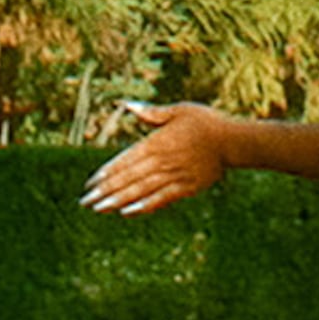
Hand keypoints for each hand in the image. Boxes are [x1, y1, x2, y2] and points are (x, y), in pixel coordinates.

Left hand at [83, 102, 230, 215]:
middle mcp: (162, 160)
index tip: (90, 183)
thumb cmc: (206, 122)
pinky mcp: (186, 188)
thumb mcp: (179, 110)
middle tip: (85, 202)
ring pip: (140, 190)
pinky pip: (161, 199)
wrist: (233, 141)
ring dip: (117, 200)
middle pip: (128, 177)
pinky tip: (127, 213)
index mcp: (157, 141)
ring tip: (99, 209)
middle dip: (105, 190)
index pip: (125, 159)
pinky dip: (144, 206)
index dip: (106, 172)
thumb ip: (151, 113)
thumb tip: (127, 106)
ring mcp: (173, 176)